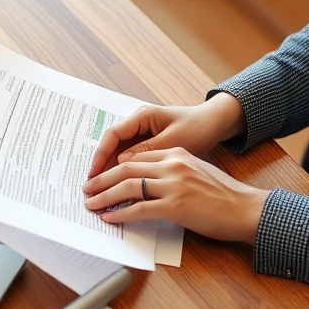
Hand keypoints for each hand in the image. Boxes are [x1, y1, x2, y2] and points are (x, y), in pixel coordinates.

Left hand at [82, 147, 268, 244]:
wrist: (245, 208)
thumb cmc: (223, 194)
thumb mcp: (196, 171)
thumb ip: (172, 171)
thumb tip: (147, 182)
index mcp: (176, 153)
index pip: (137, 156)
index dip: (114, 167)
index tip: (101, 176)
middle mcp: (172, 165)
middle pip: (126, 168)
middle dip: (102, 179)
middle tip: (87, 188)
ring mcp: (173, 185)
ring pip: (127, 186)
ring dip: (105, 196)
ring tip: (91, 204)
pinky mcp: (175, 207)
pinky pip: (139, 208)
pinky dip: (120, 214)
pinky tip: (110, 218)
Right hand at [87, 92, 244, 177]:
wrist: (216, 124)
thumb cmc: (199, 128)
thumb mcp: (174, 141)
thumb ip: (146, 151)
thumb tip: (121, 164)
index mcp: (142, 116)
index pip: (113, 135)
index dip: (101, 155)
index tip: (94, 174)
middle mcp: (138, 124)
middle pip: (112, 146)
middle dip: (101, 167)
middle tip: (91, 188)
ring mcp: (143, 135)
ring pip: (120, 154)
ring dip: (111, 172)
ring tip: (102, 192)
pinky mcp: (149, 146)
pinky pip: (131, 159)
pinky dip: (125, 173)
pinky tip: (120, 188)